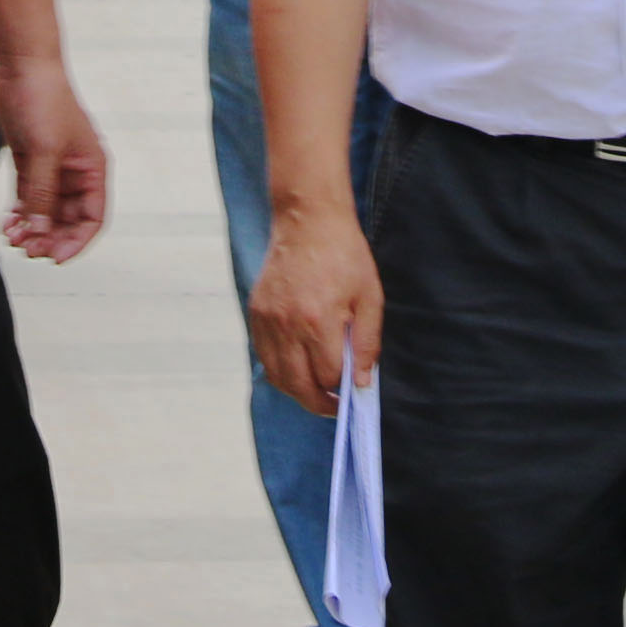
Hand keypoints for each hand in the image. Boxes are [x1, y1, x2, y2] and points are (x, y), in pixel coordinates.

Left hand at [0, 51, 108, 262]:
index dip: (77, 242)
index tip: (55, 258)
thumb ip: (42, 194)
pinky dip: (19, 215)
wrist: (23, 66)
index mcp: (93, 169)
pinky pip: (28, 200)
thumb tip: (39, 232)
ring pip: (46, 213)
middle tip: (26, 249)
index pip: (93, 218)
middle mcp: (76, 173)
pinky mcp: (31, 163)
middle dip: (48, 238)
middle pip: (67, 221)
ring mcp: (53, 169)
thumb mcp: (44, 152)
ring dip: (31, 229)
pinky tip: (6, 224)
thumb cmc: (44, 101)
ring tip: (12, 238)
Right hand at [250, 186, 382, 414]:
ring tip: (316, 391)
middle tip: (334, 406)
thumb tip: (361, 383)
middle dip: (318, 403)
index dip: (340, 391)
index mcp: (318, 320)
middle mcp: (287, 324)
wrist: (308, 220)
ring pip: (276, 375)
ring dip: (296, 390)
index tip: (351, 395)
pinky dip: (279, 369)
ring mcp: (267, 319)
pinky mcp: (255, 312)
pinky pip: (264, 355)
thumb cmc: (344, 256)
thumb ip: (367, 344)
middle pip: (297, 385)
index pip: (327, 376)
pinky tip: (297, 367)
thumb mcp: (370, 297)